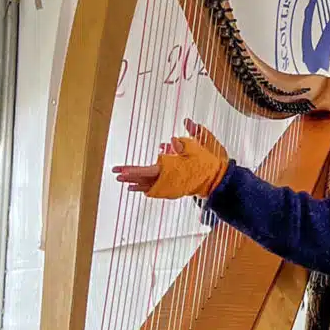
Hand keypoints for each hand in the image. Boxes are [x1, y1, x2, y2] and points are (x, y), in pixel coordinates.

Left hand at [112, 119, 228, 198]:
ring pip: (147, 185)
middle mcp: (166, 181)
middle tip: (115, 173)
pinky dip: (144, 187)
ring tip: (122, 181)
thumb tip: (171, 140)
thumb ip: (183, 145)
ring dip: (134, 182)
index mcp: (169, 170)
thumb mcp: (196, 149)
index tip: (120, 170)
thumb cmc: (205, 163)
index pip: (146, 170)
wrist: (214, 180)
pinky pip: (154, 189)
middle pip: (143, 178)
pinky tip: (136, 187)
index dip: (132, 171)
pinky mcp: (172, 189)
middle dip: (128, 176)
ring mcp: (169, 186)